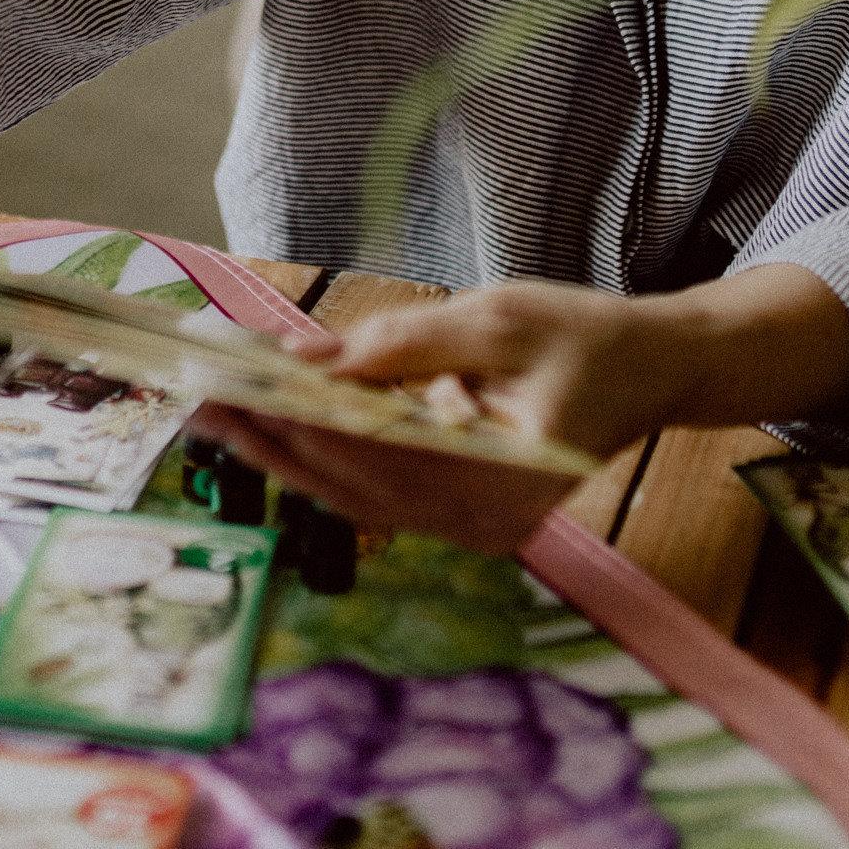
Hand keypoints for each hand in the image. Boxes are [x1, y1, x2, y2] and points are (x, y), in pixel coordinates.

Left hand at [194, 280, 657, 554]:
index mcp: (501, 482)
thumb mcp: (495, 319)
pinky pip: (375, 493)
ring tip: (217, 414)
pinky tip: (273, 427)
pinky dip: (322, 458)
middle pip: (353, 485)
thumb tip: (305, 358)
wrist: (649, 372)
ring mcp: (470, 529)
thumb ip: (400, 343)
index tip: (236, 389)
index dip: (300, 421)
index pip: (378, 457)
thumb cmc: (585, 339)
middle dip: (272, 439)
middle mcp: (482, 524)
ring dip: (284, 451)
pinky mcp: (459, 515)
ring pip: (355, 496)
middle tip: (199, 400)